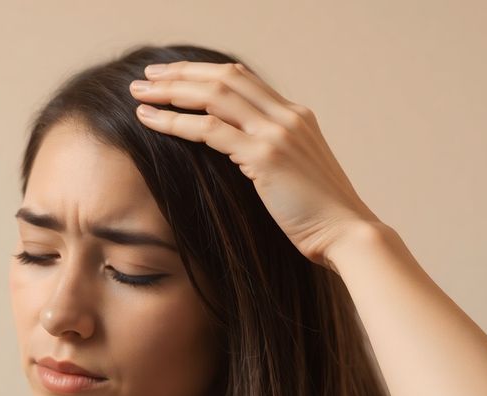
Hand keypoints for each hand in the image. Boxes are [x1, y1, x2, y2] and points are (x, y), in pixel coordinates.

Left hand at [129, 61, 381, 268]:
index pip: (242, 77)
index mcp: (295, 115)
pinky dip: (175, 121)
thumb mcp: (296, 172)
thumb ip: (271, 153)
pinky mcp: (265, 156)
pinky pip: (209, 130)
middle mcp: (287, 115)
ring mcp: (277, 133)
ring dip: (171, 91)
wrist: (347, 234)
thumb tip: (239, 153)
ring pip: (214, 94)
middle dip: (180, 73)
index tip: (172, 75)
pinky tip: (150, 120)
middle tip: (146, 77)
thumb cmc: (319, 215)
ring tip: (140, 93)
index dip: (203, 71)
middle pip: (224, 76)